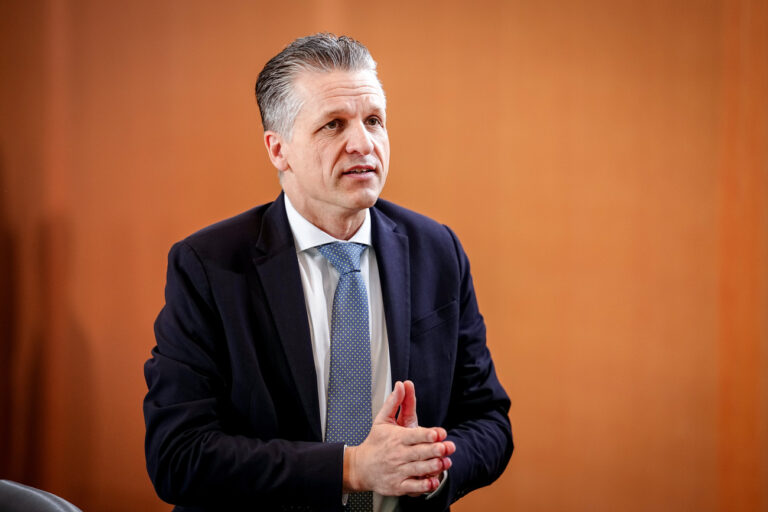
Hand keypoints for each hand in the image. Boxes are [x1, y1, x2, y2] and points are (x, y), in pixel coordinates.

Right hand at [344, 381, 455, 495]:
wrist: (360, 468)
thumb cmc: (375, 442)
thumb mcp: (382, 420)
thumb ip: (395, 402)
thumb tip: (402, 384)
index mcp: (396, 438)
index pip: (414, 435)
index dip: (427, 434)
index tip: (439, 433)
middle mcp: (398, 455)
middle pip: (419, 452)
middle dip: (435, 450)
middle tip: (448, 447)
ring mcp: (398, 471)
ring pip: (418, 469)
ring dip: (433, 467)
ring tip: (445, 463)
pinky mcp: (398, 485)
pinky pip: (413, 487)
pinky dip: (424, 485)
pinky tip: (433, 482)